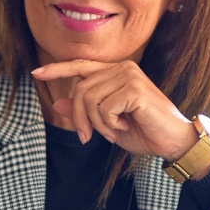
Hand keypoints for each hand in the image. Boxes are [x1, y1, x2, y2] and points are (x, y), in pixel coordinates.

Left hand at [32, 59, 198, 161]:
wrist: (173, 142)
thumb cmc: (144, 132)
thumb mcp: (107, 125)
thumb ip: (84, 113)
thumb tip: (57, 105)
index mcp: (115, 72)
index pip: (80, 67)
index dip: (57, 70)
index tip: (36, 73)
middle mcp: (122, 68)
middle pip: (80, 90)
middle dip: (80, 118)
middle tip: (90, 136)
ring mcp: (129, 75)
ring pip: (89, 99)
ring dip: (97, 123)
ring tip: (114, 130)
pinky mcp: (134, 88)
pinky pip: (103, 108)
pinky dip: (109, 124)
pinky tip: (126, 125)